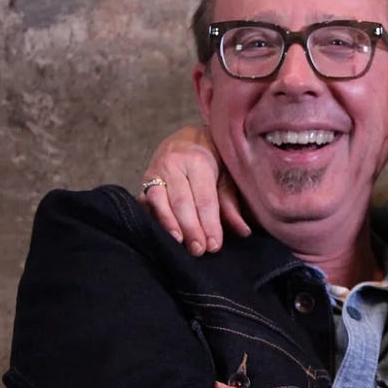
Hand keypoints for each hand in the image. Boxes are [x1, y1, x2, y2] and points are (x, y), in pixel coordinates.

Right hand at [139, 125, 249, 254]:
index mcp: (198, 160)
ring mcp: (155, 171)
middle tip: (199, 250)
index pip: (205, 198)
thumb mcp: (226, 175)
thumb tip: (243, 231)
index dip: (209, 223)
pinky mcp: (144, 181)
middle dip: (191, 228)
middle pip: (182, 202)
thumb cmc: (211, 158)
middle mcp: (173, 164)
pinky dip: (153, 218)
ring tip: (179, 243)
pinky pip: (145, 202)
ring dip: (169, 224)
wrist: (186, 137)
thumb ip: (231, 204)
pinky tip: (162, 234)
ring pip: (159, 201)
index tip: (214, 245)